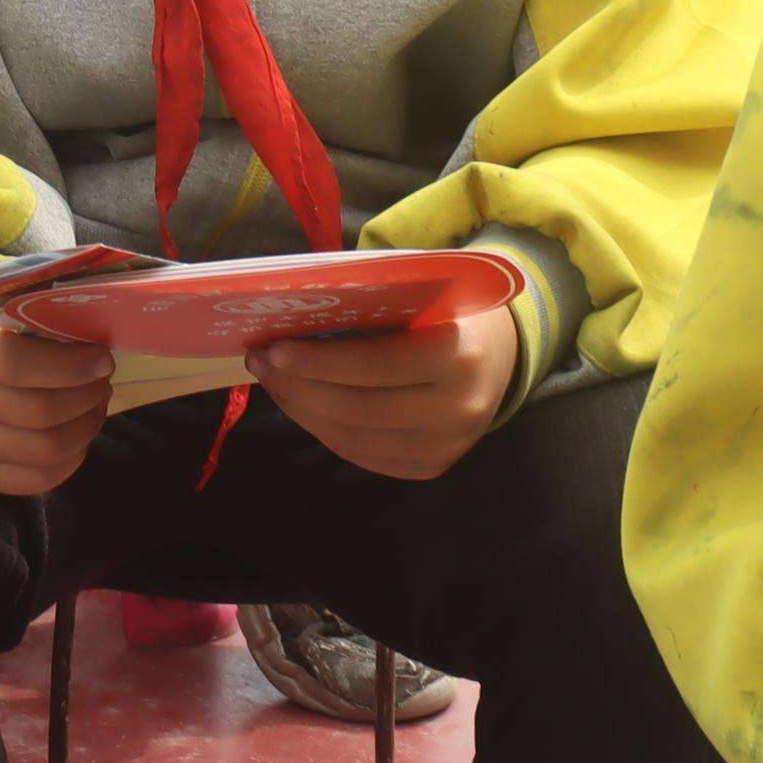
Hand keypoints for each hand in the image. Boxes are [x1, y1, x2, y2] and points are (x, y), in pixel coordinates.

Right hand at [0, 314, 112, 496]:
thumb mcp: (9, 306)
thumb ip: (46, 318)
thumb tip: (99, 346)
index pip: (17, 365)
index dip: (71, 367)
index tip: (102, 360)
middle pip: (37, 413)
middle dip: (85, 398)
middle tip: (102, 382)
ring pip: (42, 450)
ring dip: (83, 429)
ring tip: (94, 406)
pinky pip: (33, 480)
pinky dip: (69, 461)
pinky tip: (78, 437)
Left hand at [247, 305, 519, 481]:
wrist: (502, 351)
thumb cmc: (447, 310)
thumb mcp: (421, 295)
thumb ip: (370, 308)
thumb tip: (290, 320)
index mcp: (457, 356)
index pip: (373, 366)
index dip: (317, 362)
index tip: (272, 349)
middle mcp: (458, 410)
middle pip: (357, 409)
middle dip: (298, 388)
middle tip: (260, 363)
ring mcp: (449, 446)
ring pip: (356, 439)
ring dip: (303, 412)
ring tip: (273, 383)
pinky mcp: (434, 466)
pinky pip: (366, 456)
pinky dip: (326, 432)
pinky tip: (303, 406)